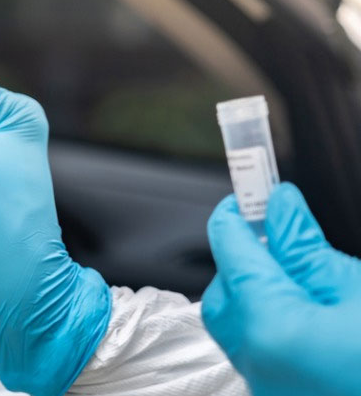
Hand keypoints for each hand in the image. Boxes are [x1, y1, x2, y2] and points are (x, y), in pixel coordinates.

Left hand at [203, 182, 360, 395]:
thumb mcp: (359, 291)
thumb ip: (308, 249)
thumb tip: (279, 206)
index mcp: (268, 325)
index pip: (230, 249)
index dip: (237, 214)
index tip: (249, 193)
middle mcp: (254, 361)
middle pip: (223, 292)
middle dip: (243, 259)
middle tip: (281, 237)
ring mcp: (265, 387)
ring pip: (236, 326)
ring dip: (258, 294)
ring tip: (307, 280)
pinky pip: (258, 352)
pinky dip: (273, 326)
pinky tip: (313, 316)